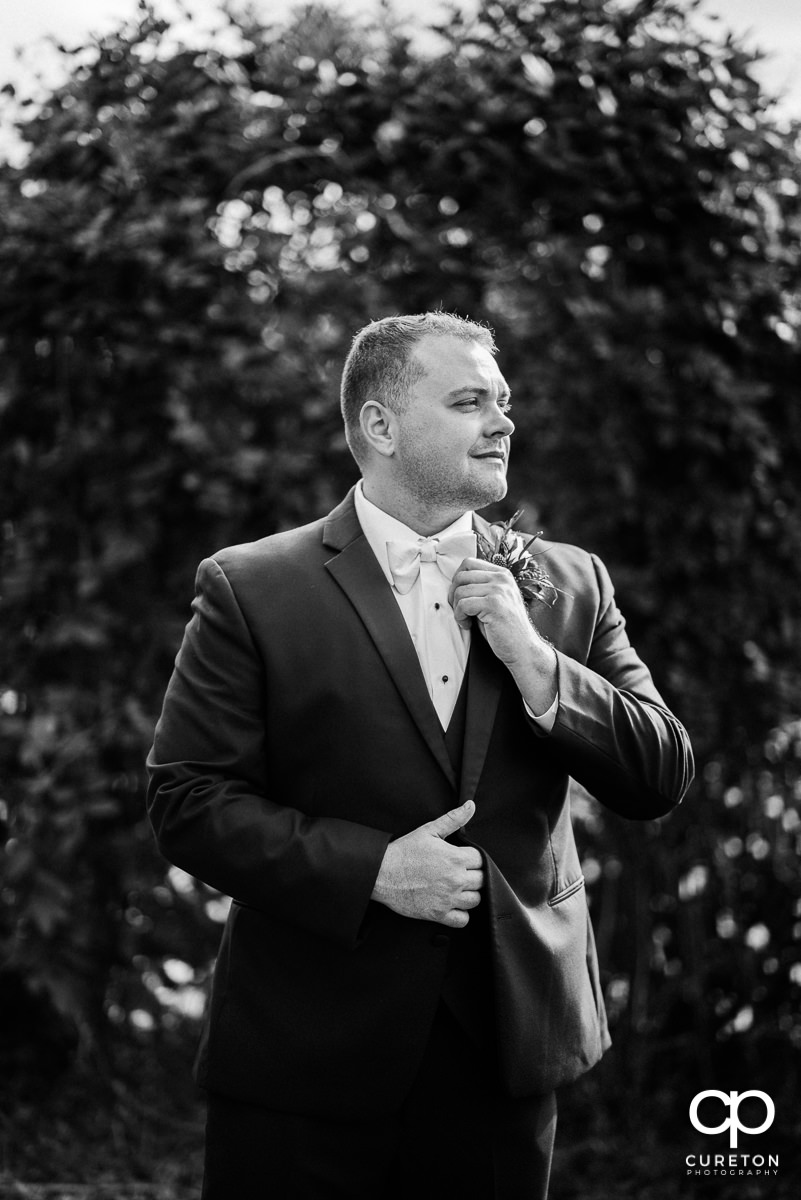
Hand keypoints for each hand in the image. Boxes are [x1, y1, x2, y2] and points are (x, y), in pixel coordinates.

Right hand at [371, 800, 483, 927]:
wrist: (383, 874)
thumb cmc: (405, 851)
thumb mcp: (429, 830)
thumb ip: (453, 818)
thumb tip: (471, 806)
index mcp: (455, 858)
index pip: (481, 860)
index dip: (473, 858)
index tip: (464, 859)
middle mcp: (455, 880)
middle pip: (481, 880)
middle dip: (473, 875)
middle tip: (458, 872)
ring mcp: (448, 899)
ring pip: (475, 900)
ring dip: (469, 894)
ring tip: (457, 887)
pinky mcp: (439, 914)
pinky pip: (463, 920)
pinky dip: (461, 915)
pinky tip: (453, 904)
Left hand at [449, 557, 557, 712]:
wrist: (522, 648)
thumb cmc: (505, 627)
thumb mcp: (494, 599)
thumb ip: (480, 587)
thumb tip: (454, 582)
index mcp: (502, 574)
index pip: (468, 563)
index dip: (457, 581)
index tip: (460, 597)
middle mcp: (502, 578)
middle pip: (461, 576)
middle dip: (453, 595)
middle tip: (459, 611)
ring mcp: (499, 590)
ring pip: (459, 591)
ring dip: (457, 609)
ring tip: (466, 620)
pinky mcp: (494, 604)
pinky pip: (463, 605)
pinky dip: (460, 617)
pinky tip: (468, 625)